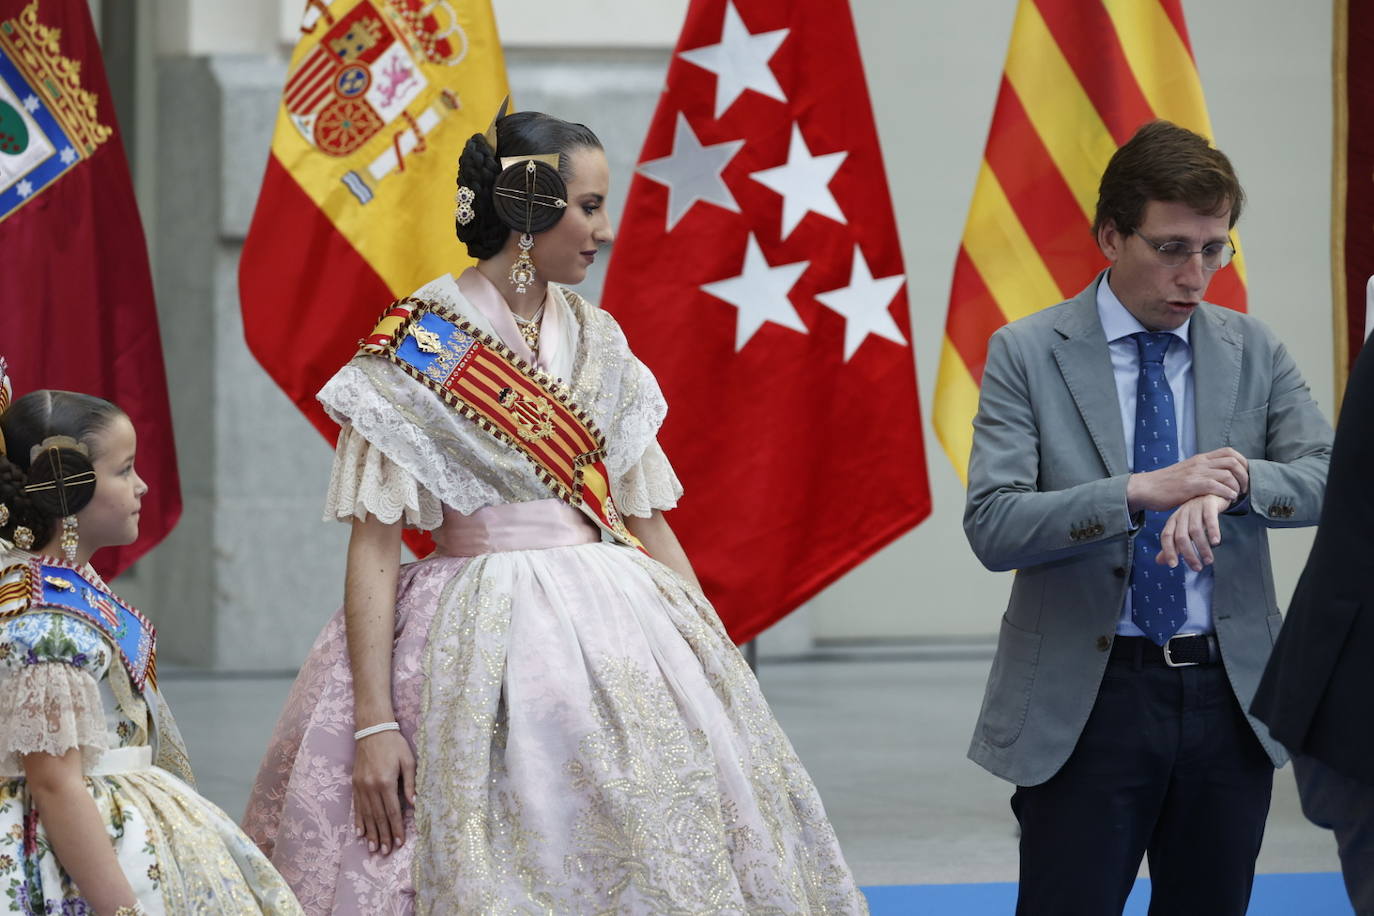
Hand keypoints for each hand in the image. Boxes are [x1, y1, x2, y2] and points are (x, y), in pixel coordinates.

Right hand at [352, 729, 414, 855]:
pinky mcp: (354, 784)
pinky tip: (359, 833)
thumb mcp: (408, 760)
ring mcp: (361, 786)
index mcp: (386, 782)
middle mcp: (371, 787)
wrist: (372, 730)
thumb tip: (414, 804)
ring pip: (366, 815)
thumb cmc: (394, 744)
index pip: (392, 811)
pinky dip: (358, 821)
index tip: (400, 842)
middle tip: (386, 852)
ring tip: (373, 848)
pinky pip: (356, 807)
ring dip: (371, 833)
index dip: (396, 828)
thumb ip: (411, 783)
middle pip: (379, 817)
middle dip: (383, 836)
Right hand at [1126, 447, 1248, 512]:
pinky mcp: (1191, 485)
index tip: (1243, 476)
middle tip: (1244, 489)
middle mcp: (1200, 463)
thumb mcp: (1186, 472)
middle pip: (1233, 462)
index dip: (1242, 463)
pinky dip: (1227, 493)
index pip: (1229, 452)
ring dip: (1237, 487)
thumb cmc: (1165, 484)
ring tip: (1236, 496)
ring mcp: (1195, 473)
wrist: (1146, 488)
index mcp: (1200, 458)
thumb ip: (1201, 472)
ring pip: (1228, 474)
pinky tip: (1228, 499)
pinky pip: (1217, 486)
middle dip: (1244, 476)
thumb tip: (1216, 478)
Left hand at [1156, 494, 1229, 571]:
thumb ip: (1174, 545)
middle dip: (1188, 554)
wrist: (1213, 493)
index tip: (1173, 565)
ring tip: (1209, 560)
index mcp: (1174, 520)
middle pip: (1181, 536)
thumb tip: (1160, 562)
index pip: (1166, 536)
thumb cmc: (1197, 515)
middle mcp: (1182, 514)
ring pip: (1196, 530)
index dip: (1168, 550)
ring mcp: (1195, 508)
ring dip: (1202, 547)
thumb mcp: (1184, 529)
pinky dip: (1213, 531)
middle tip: (1198, 568)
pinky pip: (1210, 518)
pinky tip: (1216, 542)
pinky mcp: (1209, 503)